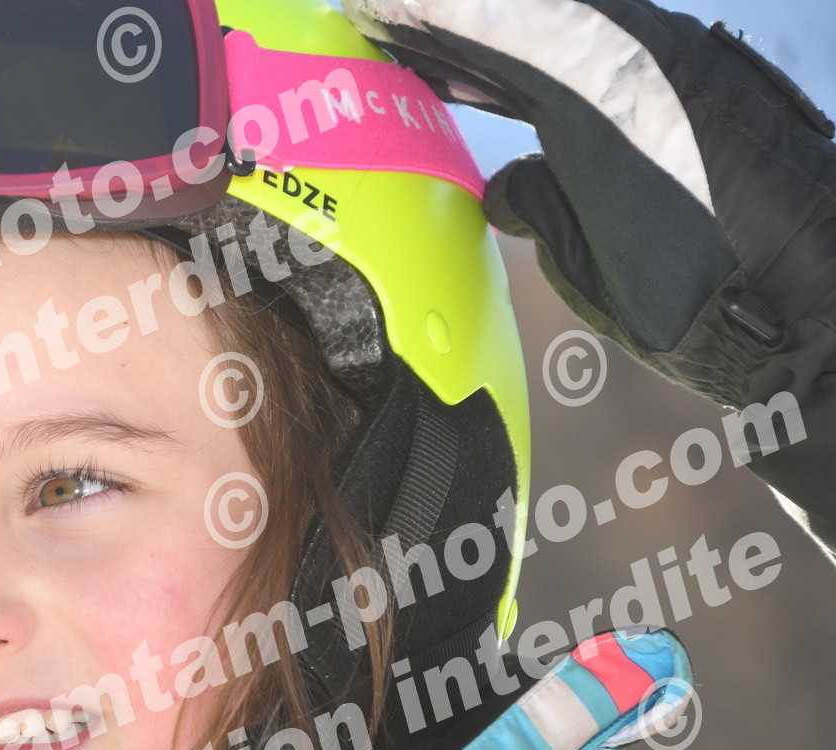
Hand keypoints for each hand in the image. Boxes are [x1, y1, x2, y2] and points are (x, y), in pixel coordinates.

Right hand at [341, 0, 835, 413]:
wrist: (825, 307)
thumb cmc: (709, 300)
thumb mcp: (589, 266)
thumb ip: (536, 203)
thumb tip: (510, 186)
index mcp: (604, 97)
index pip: (494, 25)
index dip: (426, 13)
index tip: (371, 7)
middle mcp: (649, 60)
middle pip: (530, 15)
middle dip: (454, 20)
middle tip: (389, 24)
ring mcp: (686, 63)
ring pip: (571, 26)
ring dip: (501, 40)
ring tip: (441, 59)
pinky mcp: (709, 83)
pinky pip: (611, 48)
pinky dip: (553, 59)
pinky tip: (518, 85)